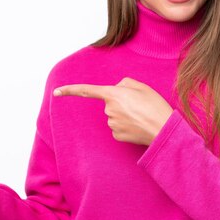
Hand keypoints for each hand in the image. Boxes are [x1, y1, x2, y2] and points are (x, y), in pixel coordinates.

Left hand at [53, 77, 172, 145]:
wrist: (164, 130)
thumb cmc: (155, 106)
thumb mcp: (142, 87)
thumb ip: (124, 83)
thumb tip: (116, 90)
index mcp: (113, 94)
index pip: (87, 90)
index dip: (70, 90)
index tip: (56, 92)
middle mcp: (109, 110)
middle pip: (110, 102)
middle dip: (120, 102)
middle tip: (139, 105)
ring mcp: (112, 124)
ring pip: (114, 115)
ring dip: (125, 114)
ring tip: (141, 115)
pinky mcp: (117, 135)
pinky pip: (118, 127)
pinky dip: (126, 125)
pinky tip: (137, 126)